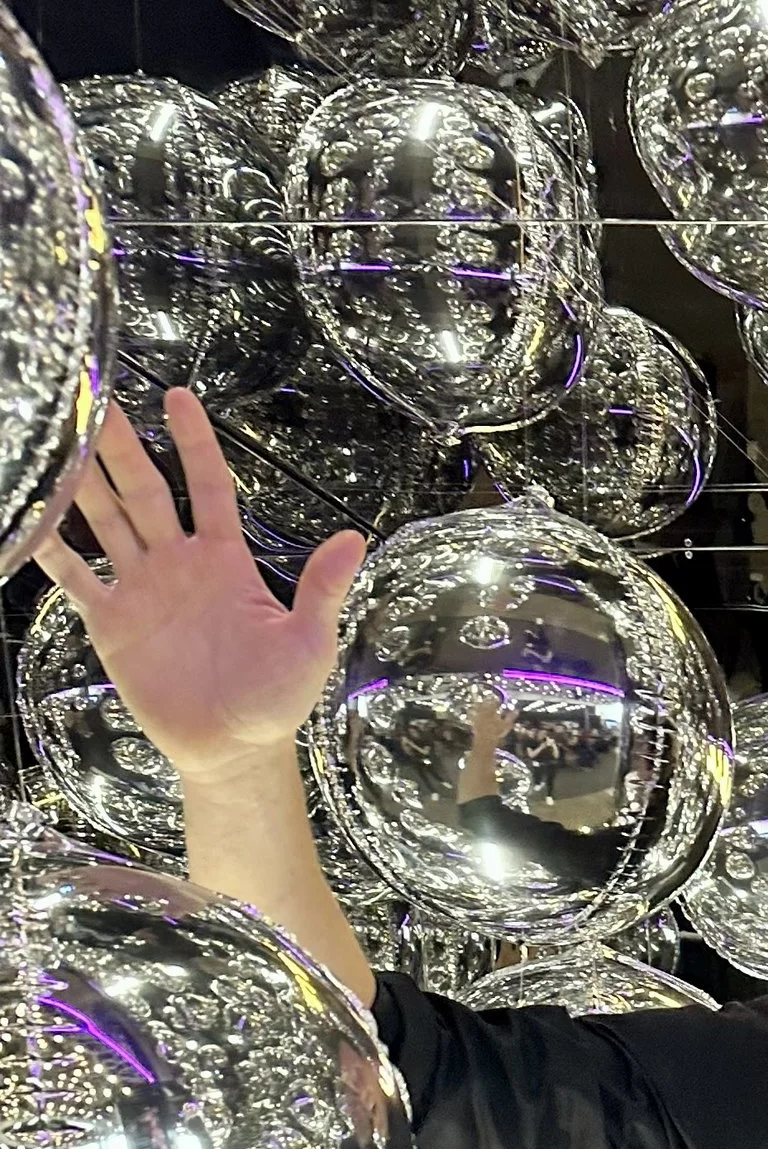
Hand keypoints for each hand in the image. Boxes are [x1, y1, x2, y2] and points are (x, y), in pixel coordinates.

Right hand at [32, 390, 363, 787]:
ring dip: (81, 482)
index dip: (194, 444)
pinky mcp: (112, 623)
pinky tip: (28, 516)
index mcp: (224, 560)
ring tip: (56, 438)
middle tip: (95, 397)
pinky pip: (76, 578)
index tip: (178, 398)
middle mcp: (178, 564)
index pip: (207, 487)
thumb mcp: (308, 643)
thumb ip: (321, 589)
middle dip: (119, 446)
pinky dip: (51, 550)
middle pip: (143, 491)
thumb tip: (354, 540)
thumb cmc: (276, 700)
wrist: (233, 751)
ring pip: (105, 521)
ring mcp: (141, 590)